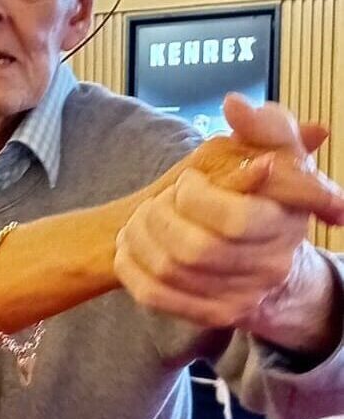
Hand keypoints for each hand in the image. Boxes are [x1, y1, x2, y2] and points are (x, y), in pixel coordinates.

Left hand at [116, 96, 343, 342]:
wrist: (265, 252)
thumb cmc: (263, 191)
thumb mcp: (275, 151)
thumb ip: (262, 125)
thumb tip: (235, 105)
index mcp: (287, 221)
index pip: (236, 220)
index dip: (196, 198)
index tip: (188, 183)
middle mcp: (272, 264)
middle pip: (195, 249)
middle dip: (159, 218)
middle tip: (157, 202)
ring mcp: (244, 295)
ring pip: (170, 271)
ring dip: (140, 238)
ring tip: (141, 220)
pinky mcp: (214, 314)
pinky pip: (155, 295)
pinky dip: (132, 266)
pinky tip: (131, 247)